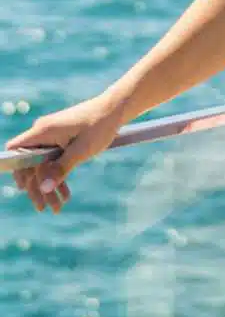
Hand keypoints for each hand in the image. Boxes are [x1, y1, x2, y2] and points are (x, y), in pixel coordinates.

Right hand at [4, 93, 128, 213]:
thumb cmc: (100, 125)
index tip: (25, 189)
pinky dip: (58, 175)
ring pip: (43, 165)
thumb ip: (61, 168)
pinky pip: (53, 159)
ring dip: (49, 185)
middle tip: (46, 208)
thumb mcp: (82, 150)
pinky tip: (66, 194)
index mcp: (43, 131)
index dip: (17, 170)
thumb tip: (44, 189)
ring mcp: (52, 135)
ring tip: (58, 207)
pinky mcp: (61, 138)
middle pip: (30, 164)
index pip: (16, 151)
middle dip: (37, 187)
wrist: (116, 108)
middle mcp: (43, 132)